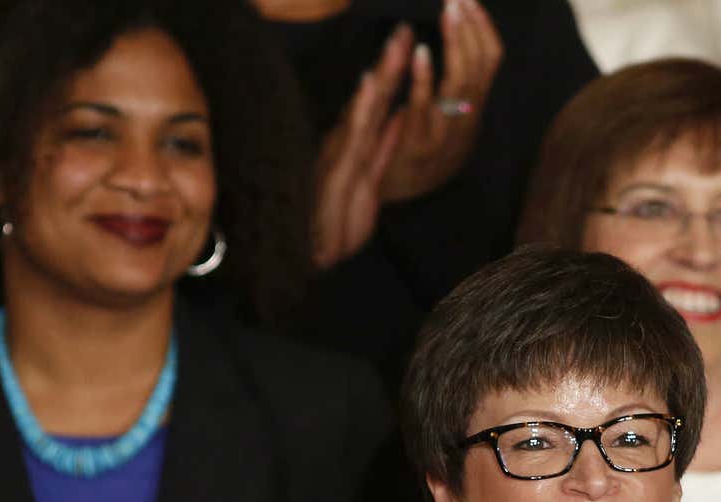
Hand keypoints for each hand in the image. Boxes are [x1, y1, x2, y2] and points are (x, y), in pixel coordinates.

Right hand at [311, 26, 408, 267]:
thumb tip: (400, 116)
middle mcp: (347, 143)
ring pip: (366, 106)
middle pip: (373, 96)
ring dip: (382, 73)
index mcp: (358, 146)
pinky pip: (354, 135)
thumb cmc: (337, 222)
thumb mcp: (371, 180)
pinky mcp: (337, 168)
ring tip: (396, 44)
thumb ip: (384, 147)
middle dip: (391, 61)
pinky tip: (372, 83)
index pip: (379, 103)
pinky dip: (363, 107)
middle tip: (406, 28)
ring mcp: (341, 153)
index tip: (409, 41)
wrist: (311, 254)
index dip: (395, 71)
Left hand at [376, 0, 502, 202]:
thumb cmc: (419, 146)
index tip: (470, 0)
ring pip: (461, 83)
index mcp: (473, 106)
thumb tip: (454, 38)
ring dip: (455, 44)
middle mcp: (467, 117)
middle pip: (480, 65)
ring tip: (448, 12)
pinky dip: (425, 78)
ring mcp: (447, 131)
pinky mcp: (420, 145)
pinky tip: (420, 53)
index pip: (491, 59)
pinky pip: (427, 108)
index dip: (483, 27)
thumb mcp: (445, 112)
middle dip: (471, 27)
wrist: (401, 194)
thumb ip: (449, 80)